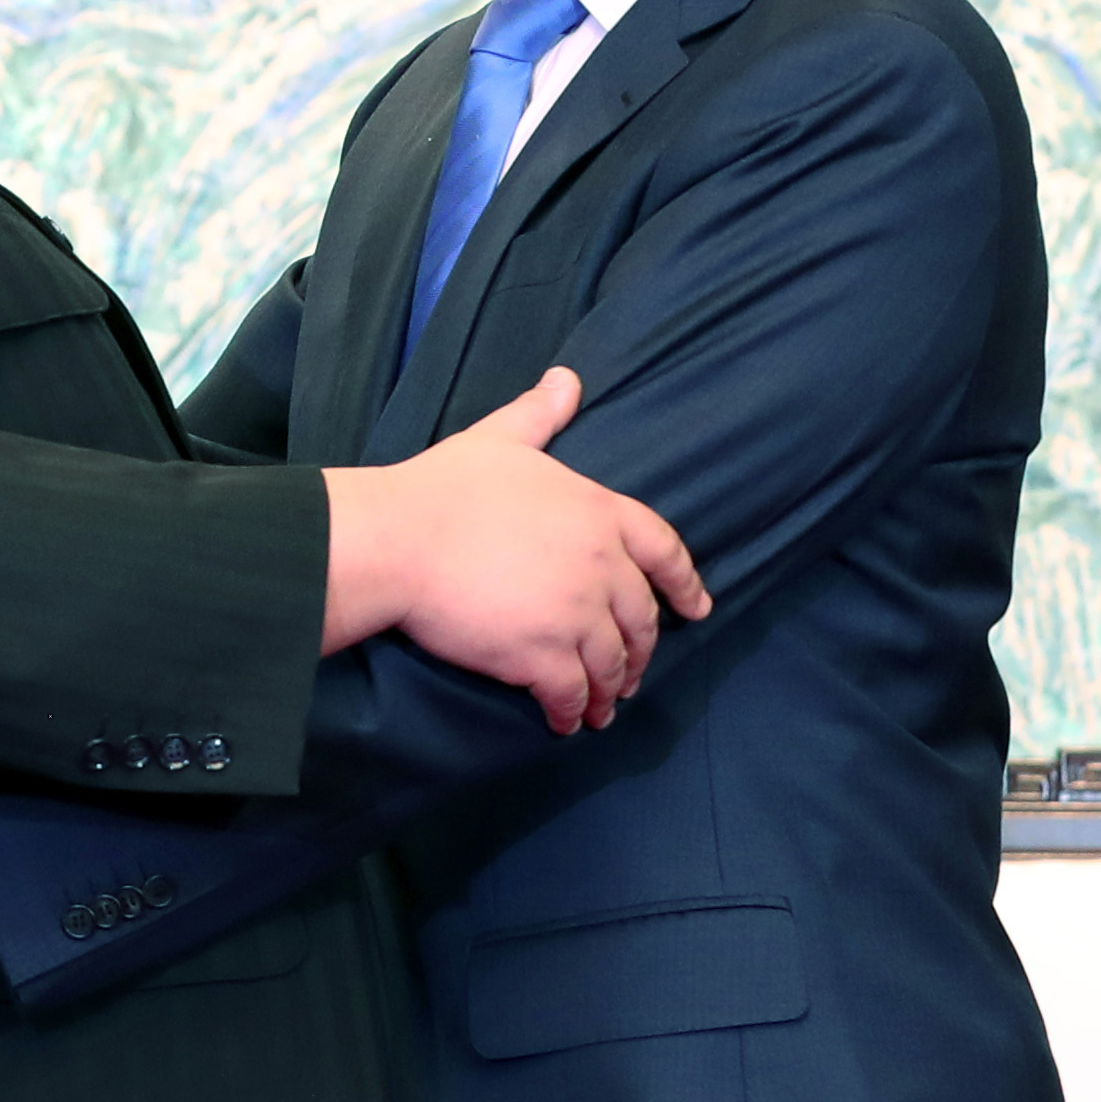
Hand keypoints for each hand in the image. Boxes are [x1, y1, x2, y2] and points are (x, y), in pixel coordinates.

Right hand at [319, 367, 709, 732]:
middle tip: (631, 670)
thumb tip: (566, 379)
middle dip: (640, 649)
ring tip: (602, 708)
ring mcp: (575, 615)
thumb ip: (540, 413)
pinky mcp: (542, 656)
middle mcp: (600, 566)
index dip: (685, 583)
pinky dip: (572, 712)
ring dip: (610, 689)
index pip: (664, 550)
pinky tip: (565, 722)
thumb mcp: (500, 438)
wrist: (402, 539)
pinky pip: (571, 694)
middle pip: (641, 618)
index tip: (698, 608)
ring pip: (611, 663)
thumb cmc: (445, 487)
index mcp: (599, 512)